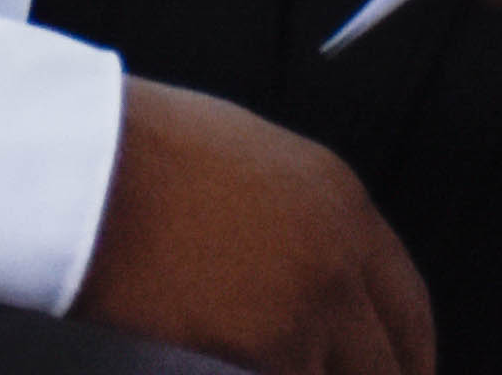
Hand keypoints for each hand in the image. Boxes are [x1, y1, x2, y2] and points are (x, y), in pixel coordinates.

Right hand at [71, 81, 430, 374]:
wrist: (91, 169)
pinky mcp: (269, 350)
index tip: (404, 371)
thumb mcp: (248, 156)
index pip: (408, 301)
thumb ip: (293, 212)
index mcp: (341, 199)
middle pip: (393, 356)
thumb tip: (297, 257)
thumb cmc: (142, 149)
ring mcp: (309, 307)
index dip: (411, 351)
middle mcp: (340, 255)